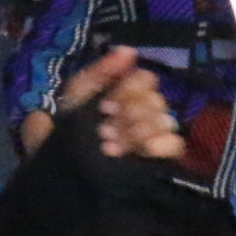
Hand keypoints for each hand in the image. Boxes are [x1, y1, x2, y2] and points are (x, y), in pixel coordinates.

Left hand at [51, 45, 184, 160]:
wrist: (59, 186)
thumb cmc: (61, 142)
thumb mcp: (71, 101)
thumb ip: (96, 74)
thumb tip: (128, 50)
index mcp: (122, 96)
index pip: (144, 79)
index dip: (128, 89)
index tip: (104, 106)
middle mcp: (140, 113)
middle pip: (156, 98)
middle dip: (128, 114)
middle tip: (103, 131)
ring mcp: (152, 137)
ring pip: (165, 119)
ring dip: (136, 132)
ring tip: (110, 148)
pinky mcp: (159, 160)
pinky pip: (175, 144)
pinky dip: (161, 144)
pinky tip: (141, 150)